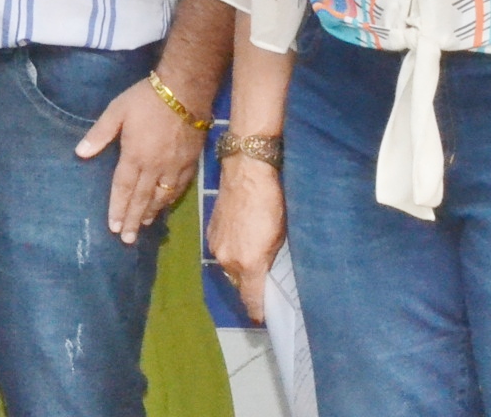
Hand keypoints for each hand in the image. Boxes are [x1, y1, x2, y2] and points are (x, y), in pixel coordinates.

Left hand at [77, 79, 202, 244]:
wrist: (185, 90)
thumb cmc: (146, 99)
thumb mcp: (117, 110)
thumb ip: (99, 134)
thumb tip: (80, 153)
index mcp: (135, 156)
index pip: (123, 188)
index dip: (117, 208)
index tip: (112, 227)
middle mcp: (155, 167)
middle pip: (142, 199)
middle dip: (132, 219)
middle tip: (126, 239)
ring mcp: (174, 166)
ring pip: (161, 197)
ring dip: (151, 213)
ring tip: (143, 226)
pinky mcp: (190, 162)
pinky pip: (179, 188)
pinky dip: (170, 200)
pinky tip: (165, 205)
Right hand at [207, 156, 286, 322]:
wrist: (247, 172)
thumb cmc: (272, 203)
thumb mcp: (280, 236)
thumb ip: (271, 262)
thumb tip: (267, 276)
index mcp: (249, 264)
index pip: (252, 299)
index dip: (258, 311)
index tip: (263, 317)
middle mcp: (228, 260)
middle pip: (239, 284)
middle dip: (251, 286)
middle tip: (265, 280)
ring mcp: (216, 246)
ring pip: (230, 268)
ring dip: (240, 267)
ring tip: (255, 256)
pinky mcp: (210, 232)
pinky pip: (222, 252)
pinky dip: (232, 252)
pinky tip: (243, 240)